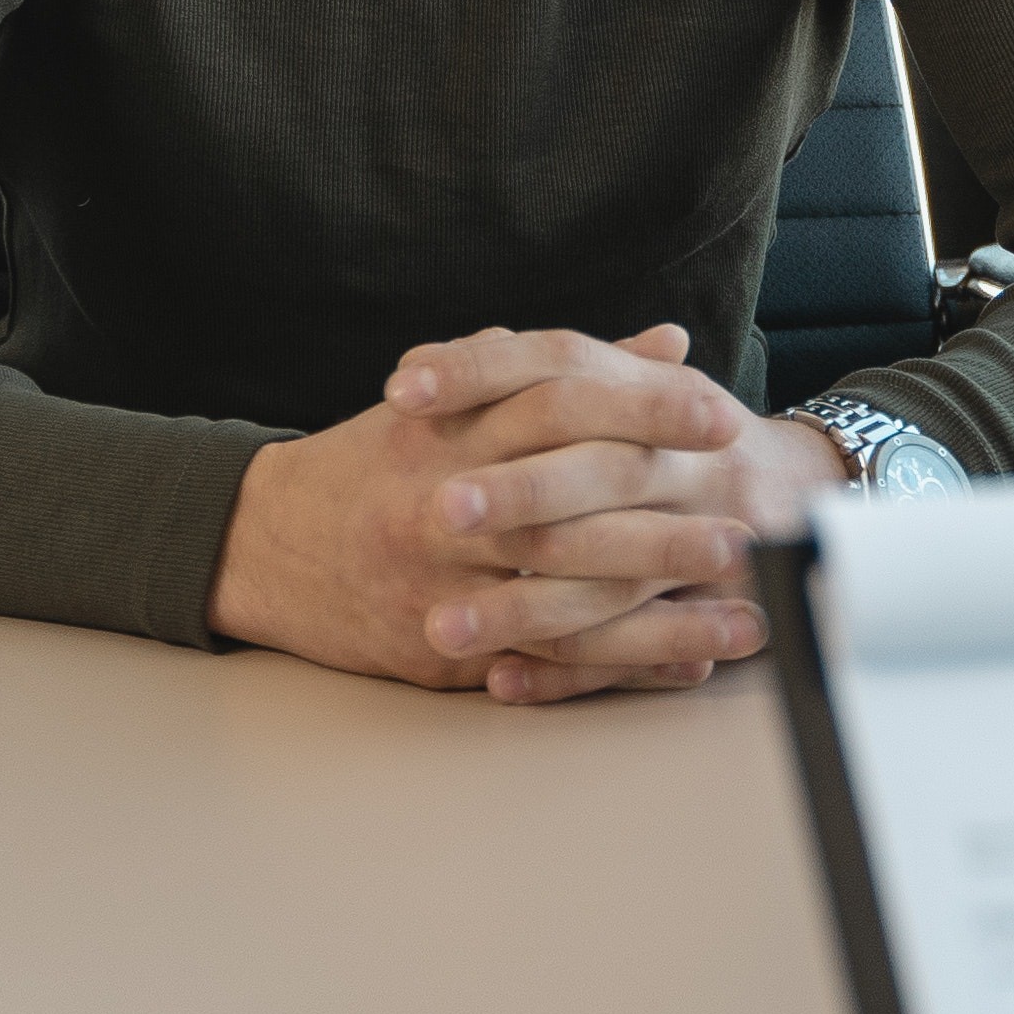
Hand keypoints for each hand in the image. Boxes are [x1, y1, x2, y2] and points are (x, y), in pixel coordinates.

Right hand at [209, 323, 851, 704]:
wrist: (267, 545)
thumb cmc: (379, 464)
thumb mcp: (457, 401)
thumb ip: (562, 370)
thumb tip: (668, 345)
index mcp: (454, 431)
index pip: (561, 407)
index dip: (644, 412)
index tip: (717, 419)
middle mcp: (447, 507)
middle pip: (571, 512)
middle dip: (665, 524)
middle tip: (746, 528)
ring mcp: (445, 585)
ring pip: (566, 600)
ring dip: (662, 612)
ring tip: (744, 613)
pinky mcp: (446, 650)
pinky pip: (546, 663)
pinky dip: (621, 668)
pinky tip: (686, 665)